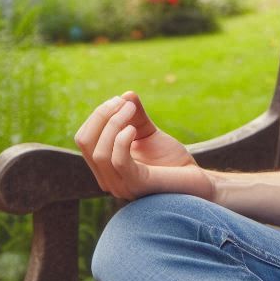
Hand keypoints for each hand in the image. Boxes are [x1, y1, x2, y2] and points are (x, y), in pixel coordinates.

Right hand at [74, 91, 212, 200]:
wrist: (195, 180)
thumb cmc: (171, 161)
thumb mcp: (148, 133)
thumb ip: (135, 116)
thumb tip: (126, 95)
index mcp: (105, 167)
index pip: (84, 138)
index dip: (98, 115)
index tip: (120, 100)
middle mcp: (107, 180)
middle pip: (85, 142)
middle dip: (102, 115)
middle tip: (124, 102)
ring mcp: (121, 185)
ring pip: (99, 152)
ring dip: (113, 123)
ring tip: (131, 109)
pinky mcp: (137, 185)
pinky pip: (118, 162)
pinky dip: (122, 140)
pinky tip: (134, 129)